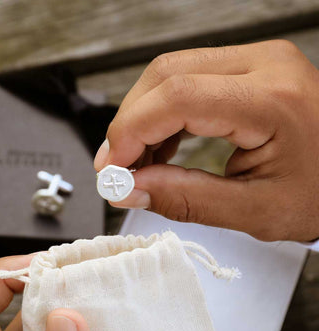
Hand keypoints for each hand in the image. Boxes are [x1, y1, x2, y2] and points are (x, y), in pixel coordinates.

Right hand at [94, 40, 318, 241]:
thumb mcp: (254, 211)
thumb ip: (186, 199)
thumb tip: (130, 189)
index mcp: (274, 100)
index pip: (178, 97)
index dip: (131, 131)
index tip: (112, 169)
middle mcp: (264, 66)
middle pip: (166, 75)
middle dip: (129, 124)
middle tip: (117, 168)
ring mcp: (255, 62)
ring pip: (170, 74)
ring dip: (142, 120)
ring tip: (136, 164)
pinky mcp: (246, 71)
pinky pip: (186, 82)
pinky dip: (161, 116)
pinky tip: (158, 148)